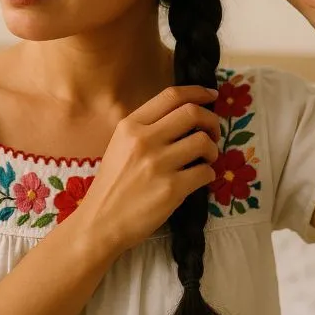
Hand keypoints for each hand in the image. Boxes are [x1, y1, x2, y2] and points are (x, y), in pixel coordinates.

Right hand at [76, 86, 220, 253]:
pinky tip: (199, 178)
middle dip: (212, 120)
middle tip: (214, 133)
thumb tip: (187, 114)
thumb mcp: (120, 145)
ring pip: (203, 142)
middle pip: (193, 113)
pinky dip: (209, 173)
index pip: (171, 96)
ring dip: (213, 150)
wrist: (100, 222)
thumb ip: (147, 128)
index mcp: (131, 125)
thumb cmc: (113, 183)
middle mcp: (144, 139)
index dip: (197, 92)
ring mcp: (158, 164)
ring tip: (206, 159)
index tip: (212, 95)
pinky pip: (205, 172)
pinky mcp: (172, 189)